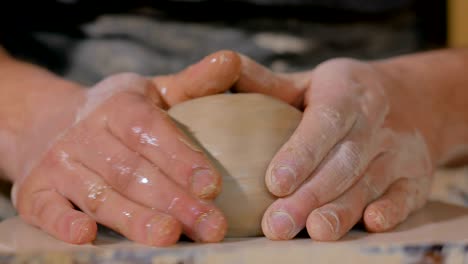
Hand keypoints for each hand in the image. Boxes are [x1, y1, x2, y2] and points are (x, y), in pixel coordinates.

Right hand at [12, 51, 240, 245]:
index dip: (181, 158)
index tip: (212, 186)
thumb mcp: (152, 92)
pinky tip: (87, 236)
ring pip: (100, 194)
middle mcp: (85, 133)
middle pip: (132, 170)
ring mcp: (57, 163)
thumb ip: (192, 83)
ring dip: (134, 218)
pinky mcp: (34, 192)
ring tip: (168, 236)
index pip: (151, 132)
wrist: (46, 121)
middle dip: (173, 201)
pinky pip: (47, 210)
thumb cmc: (116, 113)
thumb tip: (229, 60)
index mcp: (117, 106)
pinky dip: (63, 223)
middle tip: (210, 227)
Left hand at [234, 56, 433, 240]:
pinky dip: (392, 211)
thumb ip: (268, 83)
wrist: (408, 98)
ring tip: (315, 231)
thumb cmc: (341, 95)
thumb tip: (225, 67)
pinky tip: (371, 224)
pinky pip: (406, 195)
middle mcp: (376, 122)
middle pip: (343, 162)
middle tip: (277, 224)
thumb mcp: (308, 81)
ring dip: (342, 210)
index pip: (324, 122)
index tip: (275, 182)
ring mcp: (400, 150)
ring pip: (369, 182)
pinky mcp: (416, 176)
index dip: (301, 153)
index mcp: (346, 92)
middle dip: (310, 195)